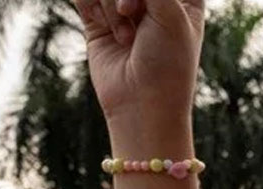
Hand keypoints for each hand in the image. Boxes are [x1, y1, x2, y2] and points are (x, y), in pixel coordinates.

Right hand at [75, 0, 204, 129]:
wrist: (142, 104)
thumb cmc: (168, 64)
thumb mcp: (170, 15)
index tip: (137, 7)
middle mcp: (155, 0)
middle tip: (130, 12)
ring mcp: (125, 7)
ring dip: (109, 4)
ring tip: (125, 35)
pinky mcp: (98, 19)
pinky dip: (92, 7)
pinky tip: (107, 30)